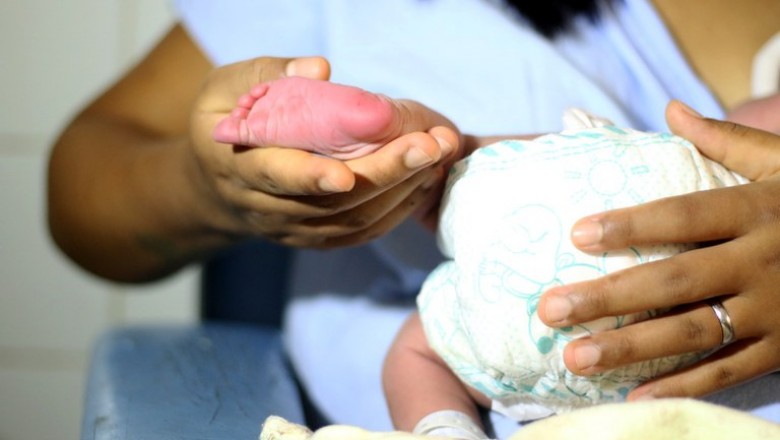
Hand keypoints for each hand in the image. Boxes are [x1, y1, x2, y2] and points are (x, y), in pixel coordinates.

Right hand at [186, 56, 459, 246]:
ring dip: (402, 191)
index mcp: (237, 166)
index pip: (276, 177)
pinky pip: (361, 232)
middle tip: (430, 146)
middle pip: (332, 202)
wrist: (213, 185)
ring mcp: (293, 229)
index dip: (311, 177)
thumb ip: (267, 75)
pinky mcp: (316, 238)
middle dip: (386, 173)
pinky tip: (423, 181)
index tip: (348, 173)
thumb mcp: (224, 88)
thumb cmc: (221, 123)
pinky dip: (397, 209)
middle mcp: (265, 207)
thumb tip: (320, 69)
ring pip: (353, 221)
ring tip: (438, 156)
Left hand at [537, 100, 779, 399]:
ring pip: (694, 332)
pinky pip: (729, 372)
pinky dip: (683, 386)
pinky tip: (634, 396)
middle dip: (610, 297)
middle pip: (676, 281)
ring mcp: (774, 311)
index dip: (631, 225)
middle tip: (552, 309)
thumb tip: (671, 110)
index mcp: (759, 210)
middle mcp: (764, 262)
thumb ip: (727, 141)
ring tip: (577, 356)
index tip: (577, 234)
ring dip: (632, 348)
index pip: (685, 215)